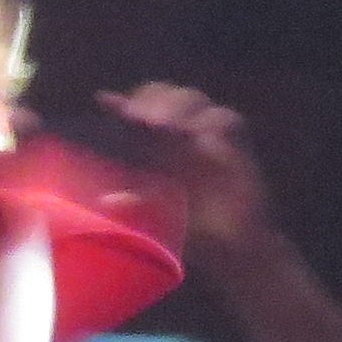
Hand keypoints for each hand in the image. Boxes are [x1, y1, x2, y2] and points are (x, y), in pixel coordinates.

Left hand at [96, 83, 266, 254]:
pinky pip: (226, 120)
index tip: (106, 102)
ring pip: (193, 99)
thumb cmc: (190, 230)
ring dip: (177, 106)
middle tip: (140, 118)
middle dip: (152, 99)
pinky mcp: (235, 145)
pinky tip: (194, 133)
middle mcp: (181, 134)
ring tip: (162, 124)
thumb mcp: (156, 216)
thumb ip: (136, 202)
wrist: (231, 247)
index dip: (123, 102)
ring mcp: (208, 136)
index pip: (139, 107)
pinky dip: (210, 122)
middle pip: (164, 94)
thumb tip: (107, 201)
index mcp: (157, 144)